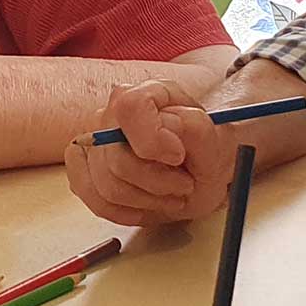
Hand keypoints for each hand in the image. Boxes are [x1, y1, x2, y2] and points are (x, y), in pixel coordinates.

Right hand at [63, 79, 237, 226]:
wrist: (200, 167)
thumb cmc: (206, 151)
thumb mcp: (219, 141)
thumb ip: (197, 128)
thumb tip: (170, 130)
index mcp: (150, 94)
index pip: (130, 107)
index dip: (151, 138)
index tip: (177, 157)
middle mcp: (114, 114)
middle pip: (117, 158)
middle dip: (157, 182)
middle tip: (185, 184)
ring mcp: (95, 142)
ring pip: (107, 186)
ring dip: (147, 201)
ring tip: (171, 196)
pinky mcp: (85, 170)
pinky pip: (96, 200)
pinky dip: (127, 212)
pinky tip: (147, 205)